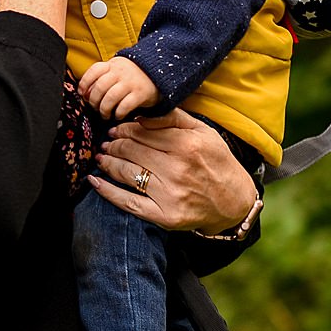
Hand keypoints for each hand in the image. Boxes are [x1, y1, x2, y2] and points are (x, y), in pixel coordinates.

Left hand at [79, 57, 158, 118]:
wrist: (160, 72)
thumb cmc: (133, 75)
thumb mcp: (117, 70)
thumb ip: (102, 78)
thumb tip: (85, 94)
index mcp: (112, 64)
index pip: (94, 70)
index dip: (84, 83)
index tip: (82, 94)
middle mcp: (120, 72)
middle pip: (100, 87)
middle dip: (94, 100)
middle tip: (95, 108)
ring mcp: (131, 82)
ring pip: (110, 97)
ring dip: (104, 109)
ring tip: (105, 114)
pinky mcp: (141, 93)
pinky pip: (125, 105)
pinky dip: (118, 113)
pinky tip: (118, 115)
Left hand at [91, 109, 256, 232]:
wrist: (235, 202)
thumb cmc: (217, 162)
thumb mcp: (204, 133)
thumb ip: (174, 119)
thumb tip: (141, 114)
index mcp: (188, 145)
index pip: (142, 132)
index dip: (124, 129)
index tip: (115, 129)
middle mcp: (178, 170)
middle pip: (131, 151)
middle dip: (114, 144)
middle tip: (107, 142)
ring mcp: (170, 195)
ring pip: (126, 173)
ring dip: (107, 163)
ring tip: (101, 157)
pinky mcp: (164, 216)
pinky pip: (127, 202)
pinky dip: (107, 191)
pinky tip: (95, 181)